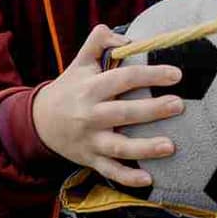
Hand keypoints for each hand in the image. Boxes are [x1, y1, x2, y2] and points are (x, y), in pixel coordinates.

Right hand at [31, 25, 186, 188]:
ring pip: (119, 147)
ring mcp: (91, 140)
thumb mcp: (80, 61)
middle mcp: (90, 115)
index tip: (176, 74)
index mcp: (91, 88)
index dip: (150, 75)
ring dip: (144, 148)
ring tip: (170, 146)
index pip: (124, 78)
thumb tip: (128, 37)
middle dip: (152, 109)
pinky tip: (148, 180)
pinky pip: (110, 171)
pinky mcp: (90, 159)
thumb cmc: (69, 87)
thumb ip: (99, 41)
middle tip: (179, 105)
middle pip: (124, 113)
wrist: (37, 121)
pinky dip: (127, 178)